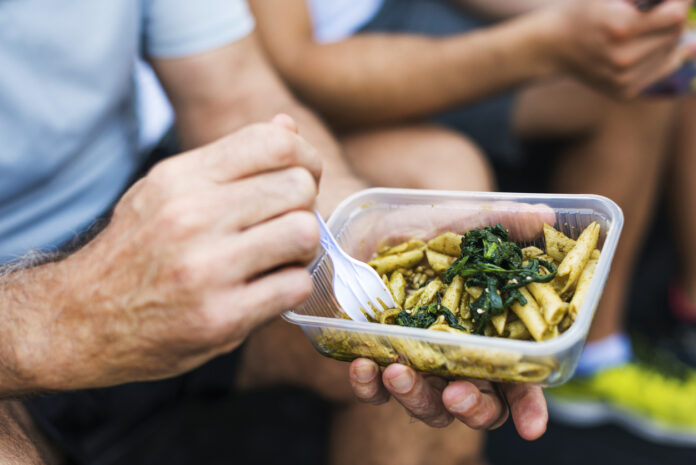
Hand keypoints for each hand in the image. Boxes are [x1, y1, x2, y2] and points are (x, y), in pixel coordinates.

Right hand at [18, 115, 322, 390]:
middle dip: (303, 206)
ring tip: (280, 256)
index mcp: (181, 178)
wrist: (81, 320)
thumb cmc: (136, 250)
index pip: (274, 143)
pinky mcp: (220, 318)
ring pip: (304, 234)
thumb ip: (229, 160)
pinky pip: (296, 286)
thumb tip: (286, 126)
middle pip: (298, 188)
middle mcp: (192, 216)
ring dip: (303, 248)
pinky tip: (268, 289)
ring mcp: (206, 269)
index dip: (306, 158)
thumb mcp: (167, 190)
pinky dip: (291, 286)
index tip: (305, 178)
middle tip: (286, 224)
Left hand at [343, 203, 553, 436]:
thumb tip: (546, 214)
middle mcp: (458, 357)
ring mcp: (419, 363)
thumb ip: (503, 223)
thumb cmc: (424, 231)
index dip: (529, 406)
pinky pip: (375, 391)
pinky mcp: (379, 361)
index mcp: (489, 334)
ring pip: (427, 405)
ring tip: (398, 371)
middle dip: (472, 408)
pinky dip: (369, 387)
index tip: (532, 426)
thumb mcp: (460, 223)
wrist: (368, 228)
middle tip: (457, 395)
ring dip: (415, 397)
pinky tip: (364, 366)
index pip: (519, 380)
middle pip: (477, 404)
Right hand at [545, 0, 690, 96]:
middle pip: (675, 33)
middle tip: (652, 13)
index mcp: (619, 28)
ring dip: (664, 37)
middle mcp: (622, 58)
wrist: (554, 46)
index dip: (679, 2)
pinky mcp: (624, 92)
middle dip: (672, 18)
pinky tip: (638, 49)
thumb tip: (683, 5)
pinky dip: (657, 56)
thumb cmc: (585, 11)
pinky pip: (660, 70)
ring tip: (639, 32)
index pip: (676, 14)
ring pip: (671, 52)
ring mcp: (623, 79)